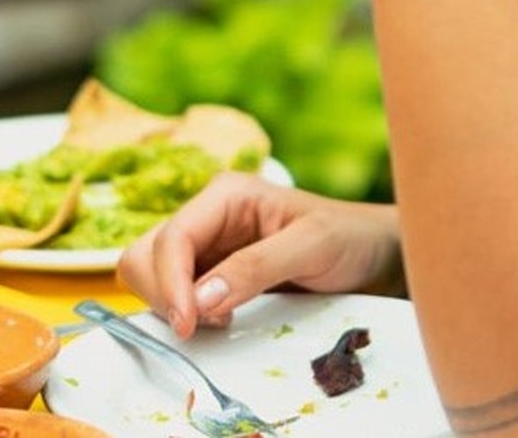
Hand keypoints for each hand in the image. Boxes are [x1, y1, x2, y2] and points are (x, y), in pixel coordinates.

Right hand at [117, 172, 402, 339]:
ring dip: (170, 305)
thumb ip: (258, 266)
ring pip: (150, 276)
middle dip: (162, 294)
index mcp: (227, 193)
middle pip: (146, 255)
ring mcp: (207, 244)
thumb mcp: (313, 245)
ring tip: (218, 319)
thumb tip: (200, 299)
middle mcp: (209, 215)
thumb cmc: (350, 237)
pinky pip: (173, 294)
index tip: (188, 323)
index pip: (172, 237)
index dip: (169, 282)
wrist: (372, 253)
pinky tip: (221, 318)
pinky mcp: (210, 272)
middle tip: (200, 324)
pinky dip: (184, 313)